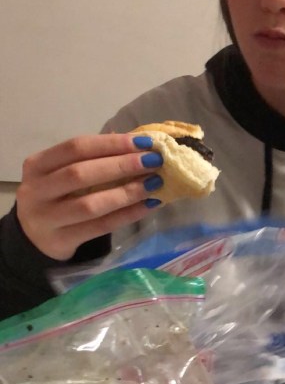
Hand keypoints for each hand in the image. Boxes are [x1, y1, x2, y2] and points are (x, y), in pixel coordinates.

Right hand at [16, 133, 163, 259]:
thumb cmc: (56, 196)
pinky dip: (127, 215)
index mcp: (37, 164)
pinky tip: (148, 206)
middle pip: (81, 173)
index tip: (143, 142)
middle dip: (121, 165)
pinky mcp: (60, 241)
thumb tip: (137, 143)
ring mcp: (45, 219)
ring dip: (127, 192)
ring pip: (91, 204)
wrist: (32, 238)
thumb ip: (92, 157)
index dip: (111, 143)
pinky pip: (100, 227)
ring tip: (154, 184)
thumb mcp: (62, 172)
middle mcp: (36, 190)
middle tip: (154, 161)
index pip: (76, 147)